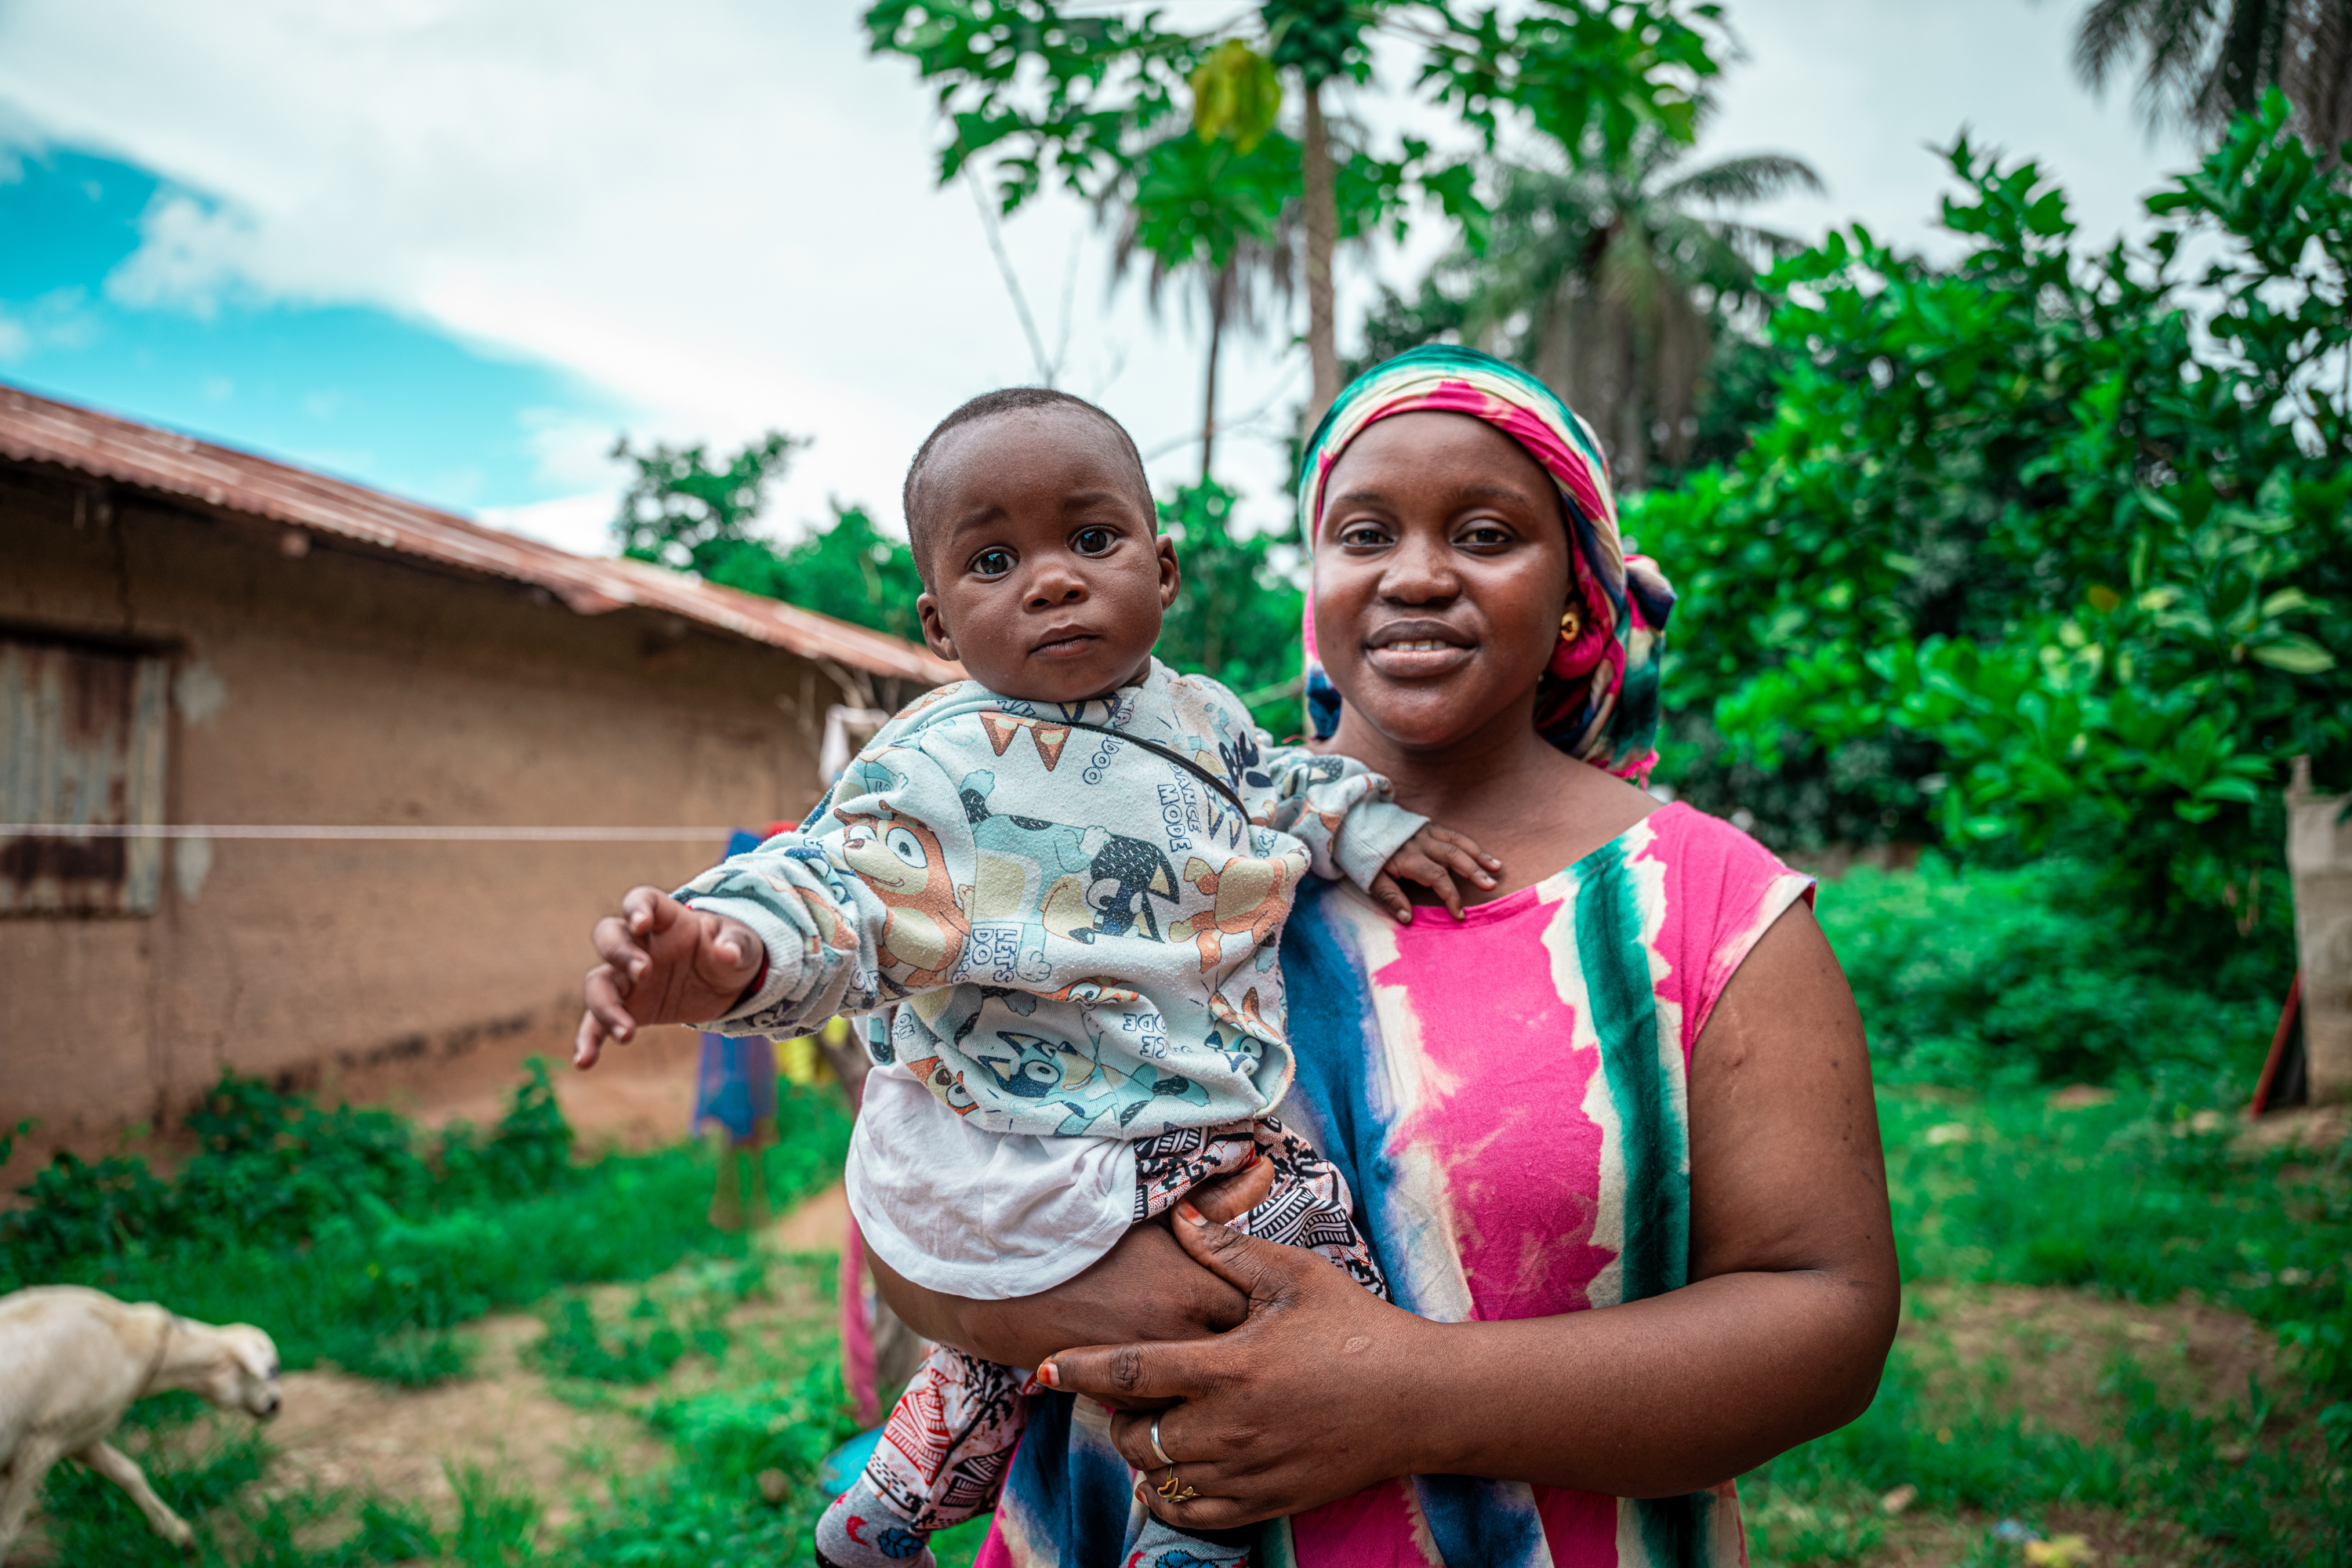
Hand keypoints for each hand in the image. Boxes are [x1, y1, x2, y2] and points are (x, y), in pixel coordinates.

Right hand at [574, 886, 761, 1067]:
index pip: (641, 900)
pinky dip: (588, 1040)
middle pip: (609, 936)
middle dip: (619, 952)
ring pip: (598, 982)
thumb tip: (727, 952)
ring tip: (627, 1033)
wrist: (727, 984)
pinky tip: (585, 1061)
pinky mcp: (627, 1008)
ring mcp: (628, 977)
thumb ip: (736, 944)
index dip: (636, 908)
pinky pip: (598, 1022)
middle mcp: (639, 945)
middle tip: (644, 972)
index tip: (640, 923)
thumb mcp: (745, 944)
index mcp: (667, 919)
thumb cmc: (731, 951)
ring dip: (605, 1005)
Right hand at [871, 1219, 1248, 1380]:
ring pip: (1199, 1390)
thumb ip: (1215, 1202)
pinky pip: (1158, 1406)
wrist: (1003, 1269)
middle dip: (1242, 1350)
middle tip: (1246, 1337)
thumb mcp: (1151, 1210)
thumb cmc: (1083, 1228)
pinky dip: (1166, 1394)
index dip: (1262, 1307)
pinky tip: (1164, 1376)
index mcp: (1194, 1285)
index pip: (1259, 1313)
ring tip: (1209, 1362)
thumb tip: (1267, 1169)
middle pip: (1236, 1358)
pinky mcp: (1114, 1395)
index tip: (1260, 1300)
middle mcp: (1177, 1334)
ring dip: (1205, 1378)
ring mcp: (1145, 1371)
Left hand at [1038, 1203, 1444, 1530]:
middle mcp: (1229, 1426)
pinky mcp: (1268, 1501)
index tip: (1044, 1369)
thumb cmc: (1359, 1328)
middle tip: (1127, 1394)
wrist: (1421, 1399)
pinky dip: (1170, 1499)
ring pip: (1159, 1479)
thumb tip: (1176, 1218)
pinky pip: (1194, 1515)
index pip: (1130, 1372)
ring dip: (1142, 1457)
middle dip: (1115, 1416)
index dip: (1077, 1370)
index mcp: (1228, 1366)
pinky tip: (1173, 1475)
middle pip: (1135, 1435)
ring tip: (1149, 1429)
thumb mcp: (1294, 1276)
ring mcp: (1248, 1470)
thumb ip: (1227, 1249)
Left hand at [1368, 824, 1499, 922]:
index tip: (1459, 914)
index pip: (1436, 877)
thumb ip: (1390, 898)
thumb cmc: (1363, 855)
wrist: (1355, 823)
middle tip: (1490, 885)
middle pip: (1452, 856)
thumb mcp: (1370, 879)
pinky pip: (1453, 835)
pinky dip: (1470, 845)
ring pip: (1457, 842)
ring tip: (1497, 868)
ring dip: (1478, 855)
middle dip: (1473, 871)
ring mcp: (1426, 832)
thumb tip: (1408, 919)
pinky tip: (1483, 855)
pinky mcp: (1428, 826)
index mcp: (1408, 858)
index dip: (1450, 895)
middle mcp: (1421, 843)